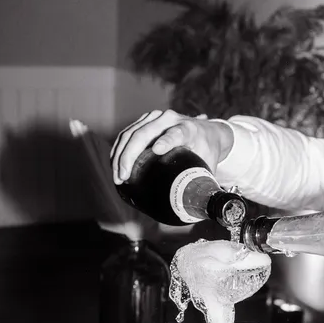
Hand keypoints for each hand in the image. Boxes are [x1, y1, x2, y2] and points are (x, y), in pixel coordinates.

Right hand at [111, 108, 232, 183]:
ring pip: (130, 133)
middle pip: (143, 134)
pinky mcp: (145, 121)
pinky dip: (118, 149)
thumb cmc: (207, 151)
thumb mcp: (208, 165)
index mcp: (189, 129)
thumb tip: (196, 205)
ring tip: (117, 177)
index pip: (176, 133)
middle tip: (123, 178)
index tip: (157, 150)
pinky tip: (114, 165)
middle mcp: (170, 119)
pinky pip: (126, 133)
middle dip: (129, 156)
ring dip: (120, 155)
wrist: (206, 131)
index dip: (167, 140)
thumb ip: (203, 183)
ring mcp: (155, 117)